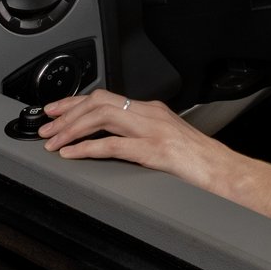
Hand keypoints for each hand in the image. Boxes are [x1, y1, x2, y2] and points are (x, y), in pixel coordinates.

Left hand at [38, 89, 247, 196]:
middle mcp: (149, 114)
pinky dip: (86, 148)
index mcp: (151, 110)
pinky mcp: (154, 151)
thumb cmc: (199, 161)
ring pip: (101, 117)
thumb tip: (112, 141)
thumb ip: (141, 136)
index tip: (55, 110)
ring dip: (72, 129)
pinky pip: (112, 145)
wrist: (225, 171)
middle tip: (45, 126)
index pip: (106, 98)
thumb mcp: (166, 141)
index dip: (75, 103)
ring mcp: (152, 131)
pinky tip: (72, 154)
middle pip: (99, 102)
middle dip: (67, 113)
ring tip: (53, 142)